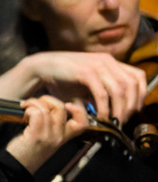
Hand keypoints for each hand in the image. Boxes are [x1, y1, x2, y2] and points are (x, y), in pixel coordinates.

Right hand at [0, 51, 146, 126]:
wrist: (41, 68)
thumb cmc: (63, 79)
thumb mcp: (87, 87)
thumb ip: (101, 96)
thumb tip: (114, 111)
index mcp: (111, 62)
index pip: (138, 77)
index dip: (140, 96)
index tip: (133, 111)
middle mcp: (108, 61)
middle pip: (132, 85)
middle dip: (130, 106)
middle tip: (123, 120)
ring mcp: (97, 64)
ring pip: (120, 90)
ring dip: (119, 109)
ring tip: (113, 121)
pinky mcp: (86, 71)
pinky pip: (102, 93)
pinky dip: (104, 107)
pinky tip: (101, 116)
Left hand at [4, 95, 90, 174]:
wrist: (16, 166)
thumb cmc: (26, 150)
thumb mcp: (44, 138)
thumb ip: (50, 124)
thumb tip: (46, 104)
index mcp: (63, 137)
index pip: (82, 123)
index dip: (79, 110)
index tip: (67, 104)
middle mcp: (59, 136)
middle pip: (61, 107)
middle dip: (46, 99)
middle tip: (34, 104)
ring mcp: (49, 136)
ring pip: (47, 108)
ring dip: (33, 103)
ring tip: (26, 109)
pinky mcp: (37, 136)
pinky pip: (37, 113)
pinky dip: (29, 109)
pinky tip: (24, 115)